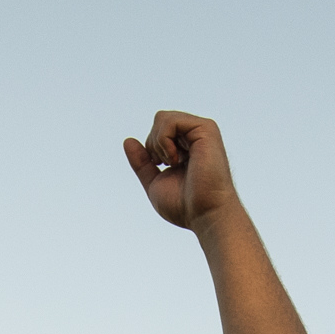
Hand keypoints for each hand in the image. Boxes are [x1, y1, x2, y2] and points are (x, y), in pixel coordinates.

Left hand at [122, 111, 239, 232]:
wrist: (206, 215)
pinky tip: (175, 159)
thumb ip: (142, 163)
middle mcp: (195, 136)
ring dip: (158, 143)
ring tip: (172, 162)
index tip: (162, 166)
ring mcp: (202, 131)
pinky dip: (164, 140)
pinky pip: (170, 121)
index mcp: (187, 146)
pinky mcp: (206, 129)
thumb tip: (128, 140)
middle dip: (153, 144)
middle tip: (167, 165)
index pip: (159, 130)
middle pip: (160, 120)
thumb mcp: (154, 182)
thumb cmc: (185, 205)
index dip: (152, 148)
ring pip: (163, 118)